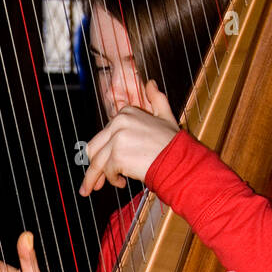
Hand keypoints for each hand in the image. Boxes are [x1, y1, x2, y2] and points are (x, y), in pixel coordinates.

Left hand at [79, 80, 178, 194]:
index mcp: (126, 113)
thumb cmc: (173, 143)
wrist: (180, 160)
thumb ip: (156, 98)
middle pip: (94, 148)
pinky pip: (108, 172)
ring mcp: (118, 139)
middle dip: (92, 167)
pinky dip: (113, 180)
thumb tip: (150, 83)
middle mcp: (119, 123)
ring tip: (94, 189)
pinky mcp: (118, 156)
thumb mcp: (165, 115)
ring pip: (97, 162)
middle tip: (91, 182)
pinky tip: (122, 182)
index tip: (103, 163)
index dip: (102, 151)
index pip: (103, 135)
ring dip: (95, 178)